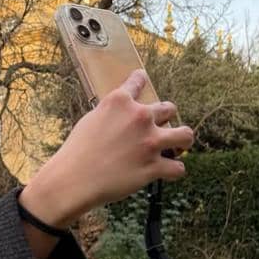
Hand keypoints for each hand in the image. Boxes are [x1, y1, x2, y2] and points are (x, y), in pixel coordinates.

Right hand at [30, 70, 194, 220]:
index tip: (141, 78)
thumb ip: (110, 113)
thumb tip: (120, 117)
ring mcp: (149, 142)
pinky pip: (178, 168)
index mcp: (120, 102)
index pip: (137, 80)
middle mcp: (139, 117)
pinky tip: (167, 172)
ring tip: (181, 145)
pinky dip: (173, 170)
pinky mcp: (153, 167)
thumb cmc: (76, 152)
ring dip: (183, 140)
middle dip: (166, 117)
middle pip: (169, 108)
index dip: (140, 79)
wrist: (73, 180)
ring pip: (185, 135)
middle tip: (160, 127)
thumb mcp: (90, 120)